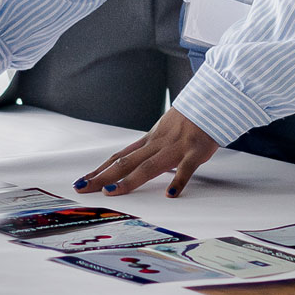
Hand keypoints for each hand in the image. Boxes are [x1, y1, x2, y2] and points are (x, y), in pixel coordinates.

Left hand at [74, 108, 221, 197]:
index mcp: (150, 140)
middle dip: (103, 177)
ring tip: (113, 192)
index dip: (100, 170)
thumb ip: (151, 147)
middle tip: (82, 188)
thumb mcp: (165, 131)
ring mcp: (176, 147)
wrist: (212, 100)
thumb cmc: (189, 119)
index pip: (120, 157)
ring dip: (130, 179)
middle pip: (126, 163)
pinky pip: (187, 168)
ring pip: (149, 165)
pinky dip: (178, 180)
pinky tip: (170, 194)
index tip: (83, 181)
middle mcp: (157, 144)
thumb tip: (134, 162)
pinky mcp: (196, 151)